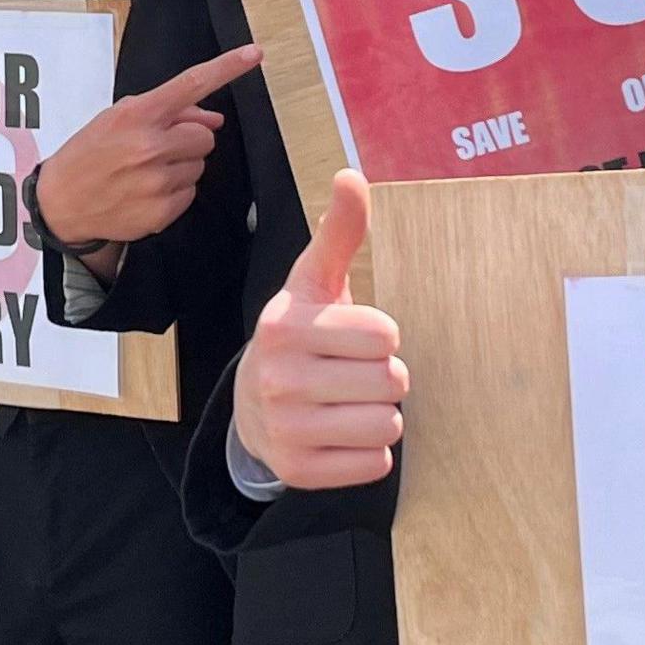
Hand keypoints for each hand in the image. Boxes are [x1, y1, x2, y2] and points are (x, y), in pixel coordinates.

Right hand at [30, 45, 258, 251]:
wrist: (61, 202)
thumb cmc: (89, 154)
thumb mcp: (117, 118)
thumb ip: (168, 113)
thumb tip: (214, 120)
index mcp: (138, 115)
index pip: (191, 83)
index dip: (227, 67)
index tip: (254, 53)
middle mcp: (150, 146)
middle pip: (205, 136)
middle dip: (189, 139)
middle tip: (159, 147)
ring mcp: (157, 181)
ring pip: (199, 165)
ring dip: (181, 166)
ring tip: (146, 171)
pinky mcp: (162, 211)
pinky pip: (190, 193)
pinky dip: (174, 191)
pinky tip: (146, 191)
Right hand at [234, 172, 407, 490]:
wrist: (253, 406)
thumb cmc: (302, 335)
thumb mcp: (316, 283)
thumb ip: (340, 232)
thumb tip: (351, 174)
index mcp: (286, 326)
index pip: (385, 336)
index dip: (380, 336)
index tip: (353, 338)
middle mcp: (279, 378)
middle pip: (392, 381)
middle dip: (383, 377)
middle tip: (351, 374)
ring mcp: (285, 428)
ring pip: (388, 425)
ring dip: (382, 415)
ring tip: (350, 404)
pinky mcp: (297, 470)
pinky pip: (375, 465)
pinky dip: (370, 453)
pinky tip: (342, 435)